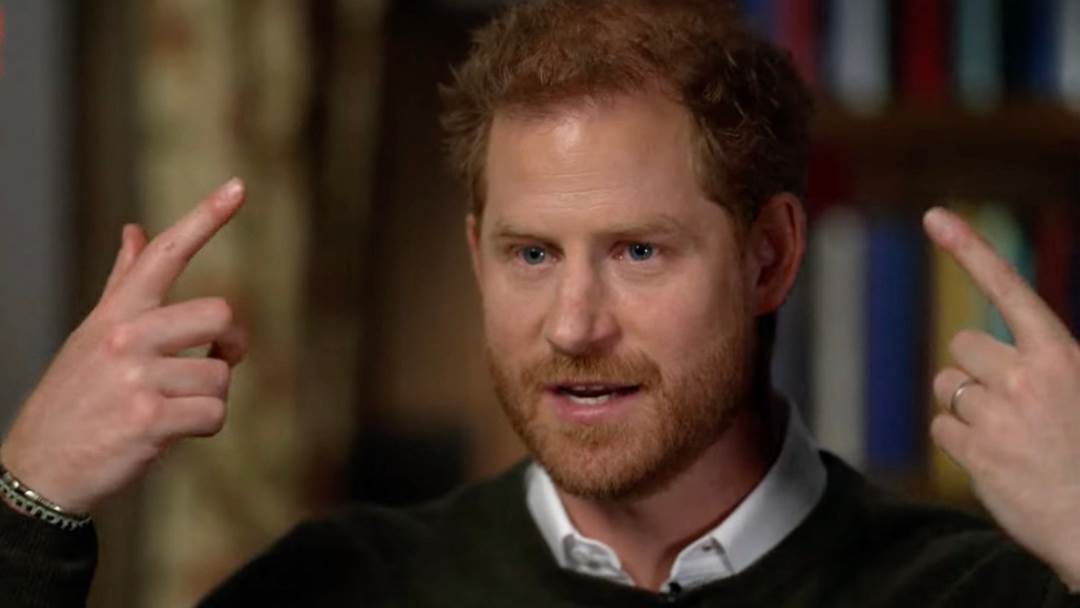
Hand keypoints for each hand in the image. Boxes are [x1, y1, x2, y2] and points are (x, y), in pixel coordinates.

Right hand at [0, 179, 247, 513]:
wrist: (40, 468)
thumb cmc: (76, 398)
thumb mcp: (92, 335)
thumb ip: (122, 284)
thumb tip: (134, 229)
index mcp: (116, 313)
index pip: (164, 254)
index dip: (205, 218)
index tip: (238, 187)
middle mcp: (124, 336)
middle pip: (219, 314)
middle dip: (229, 344)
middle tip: (217, 361)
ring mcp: (135, 377)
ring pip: (221, 375)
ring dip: (209, 397)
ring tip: (173, 407)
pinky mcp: (148, 419)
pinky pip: (214, 413)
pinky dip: (205, 427)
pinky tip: (173, 431)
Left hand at [924, 207, 1079, 590]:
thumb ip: (1045, 363)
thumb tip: (1000, 351)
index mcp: (1062, 355)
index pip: (1009, 288)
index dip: (970, 249)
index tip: (934, 217)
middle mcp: (1027, 377)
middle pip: (962, 345)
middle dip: (977, 369)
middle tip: (1011, 405)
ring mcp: (998, 414)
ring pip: (949, 386)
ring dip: (968, 405)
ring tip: (1009, 437)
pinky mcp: (973, 451)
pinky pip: (942, 426)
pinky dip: (960, 441)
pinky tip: (996, 460)